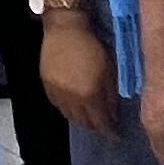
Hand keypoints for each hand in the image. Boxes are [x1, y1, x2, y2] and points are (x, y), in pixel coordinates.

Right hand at [38, 12, 116, 136]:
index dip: (110, 131)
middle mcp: (71, 99)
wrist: (65, 29)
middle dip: (96, 126)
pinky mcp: (46, 85)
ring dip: (81, 119)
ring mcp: (56, 93)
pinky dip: (68, 109)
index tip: (117, 135)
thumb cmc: (92, 47)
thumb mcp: (109, 70)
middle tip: (104, 124)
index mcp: (89, 95)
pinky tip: (74, 104)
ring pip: (69, 116)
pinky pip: (58, 105)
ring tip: (90, 116)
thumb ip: (111, 95)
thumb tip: (113, 115)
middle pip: (84, 123)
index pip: (101, 123)